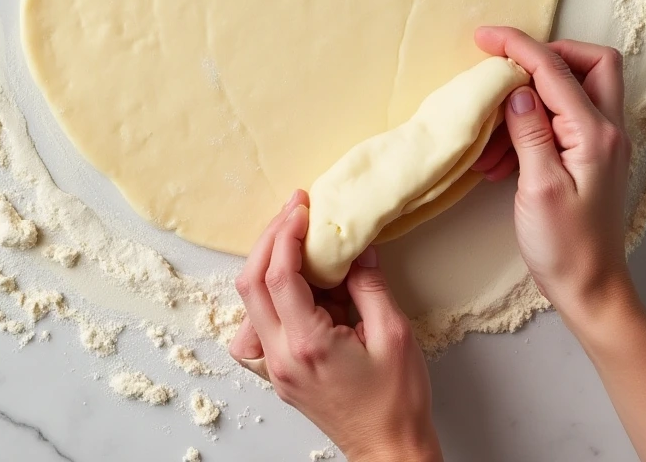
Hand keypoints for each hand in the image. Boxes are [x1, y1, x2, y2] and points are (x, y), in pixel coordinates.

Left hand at [229, 191, 441, 461]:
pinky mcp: (278, 371)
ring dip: (265, 263)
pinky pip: (258, 322)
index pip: (279, 276)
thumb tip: (356, 247)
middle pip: (252, 283)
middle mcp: (281, 355)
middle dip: (270, 239)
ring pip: (249, 302)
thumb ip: (370, 286)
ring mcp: (274, 366)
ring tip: (292, 238)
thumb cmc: (397, 402)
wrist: (388, 452)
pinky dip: (268, 293)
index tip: (301, 209)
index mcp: (307, 344)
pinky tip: (291, 283)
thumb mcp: (394, 334)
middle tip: (293, 211)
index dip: (286, 235)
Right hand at [473, 27, 633, 329]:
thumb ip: (530, 131)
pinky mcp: (589, 156)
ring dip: (532, 94)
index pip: (555, 70)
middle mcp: (606, 130)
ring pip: (576, 88)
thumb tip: (517, 88)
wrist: (590, 290)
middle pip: (591, 62)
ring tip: (491, 130)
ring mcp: (601, 143)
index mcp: (594, 134)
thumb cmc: (565, 246)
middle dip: (548, 54)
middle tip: (506, 65)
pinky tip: (501, 153)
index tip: (484, 37)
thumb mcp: (539, 187)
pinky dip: (532, 121)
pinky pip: (563, 117)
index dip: (517, 46)